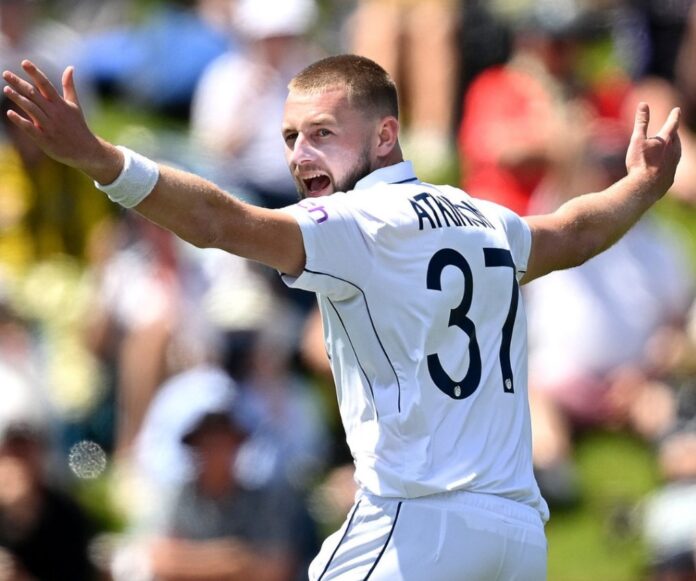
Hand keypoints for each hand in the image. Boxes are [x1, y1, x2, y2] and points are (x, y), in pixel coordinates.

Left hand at [2, 60, 122, 183]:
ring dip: (18, 99)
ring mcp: (50, 126)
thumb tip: (70, 67)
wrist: (85, 151)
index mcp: (61, 104)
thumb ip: (69, 86)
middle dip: (20, 84)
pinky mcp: (45, 140)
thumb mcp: (75, 105)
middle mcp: (55, 113)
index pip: (46, 85)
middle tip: (6, 73)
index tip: (24, 62)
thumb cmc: (78, 126)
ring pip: (32, 110)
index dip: (35, 73)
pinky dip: (20, 121)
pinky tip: (10, 113)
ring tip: (6, 89)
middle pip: (35, 95)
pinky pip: (31, 129)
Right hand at [625, 102, 681, 197]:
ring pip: (676, 153)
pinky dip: (669, 163)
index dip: (674, 116)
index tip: (677, 110)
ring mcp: (673, 166)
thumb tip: (643, 103)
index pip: (672, 124)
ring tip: (671, 147)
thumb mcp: (637, 139)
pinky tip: (665, 167)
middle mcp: (674, 152)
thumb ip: (641, 122)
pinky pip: (671, 168)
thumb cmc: (640, 163)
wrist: (645, 188)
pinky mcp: (670, 178)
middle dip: (674, 134)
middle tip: (673, 130)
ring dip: (674, 148)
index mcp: (666, 140)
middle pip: (676, 139)